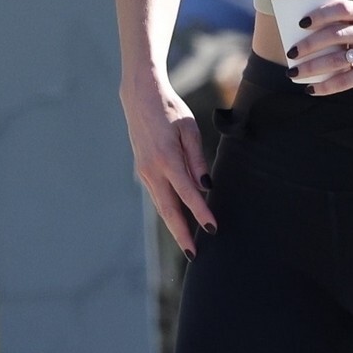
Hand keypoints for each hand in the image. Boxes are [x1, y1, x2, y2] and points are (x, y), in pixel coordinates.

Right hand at [121, 78, 215, 256]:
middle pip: (168, 209)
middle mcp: (152, 169)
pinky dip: (168, 212)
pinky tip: (178, 221)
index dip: (200, 213)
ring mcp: (144, 172)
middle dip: (182, 233)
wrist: (140, 98)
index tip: (212, 228)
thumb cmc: (170, 110)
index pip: (187, 193)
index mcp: (167, 158)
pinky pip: (158, 196)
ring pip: (161, 206)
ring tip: (188, 244)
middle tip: (193, 254)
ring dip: (174, 227)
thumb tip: (205, 187)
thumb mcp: (189, 130)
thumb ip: (197, 159)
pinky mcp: (143, 171)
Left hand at [288, 0, 352, 93]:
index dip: (320, 15)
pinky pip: (345, 81)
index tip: (302, 23)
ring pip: (336, 60)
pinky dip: (325, 86)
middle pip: (335, 35)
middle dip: (308, 45)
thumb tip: (302, 27)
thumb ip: (344, 21)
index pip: (342, 9)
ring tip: (293, 72)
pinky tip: (311, 89)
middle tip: (291, 52)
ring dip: (311, 67)